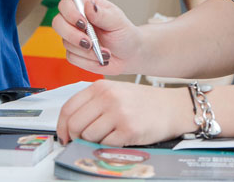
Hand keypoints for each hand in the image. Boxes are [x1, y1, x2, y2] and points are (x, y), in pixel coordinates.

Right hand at [52, 0, 141, 75]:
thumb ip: (102, 14)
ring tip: (104, 51)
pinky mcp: (74, 53)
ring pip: (66, 43)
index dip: (70, 13)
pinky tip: (100, 58)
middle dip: (73, 35)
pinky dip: (88, 60)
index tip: (83, 23)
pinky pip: (72, 57)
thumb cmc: (124, 33)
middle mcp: (76, 20)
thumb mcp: (117, 21)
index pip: (66, 3)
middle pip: (58, 23)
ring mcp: (73, 37)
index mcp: (85, 6)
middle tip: (89, 42)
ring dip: (87, 51)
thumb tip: (89, 5)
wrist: (129, 55)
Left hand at [57, 81, 190, 145]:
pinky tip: (118, 139)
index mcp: (101, 87)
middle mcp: (108, 98)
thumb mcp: (115, 92)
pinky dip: (108, 147)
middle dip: (75, 137)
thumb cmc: (144, 102)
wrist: (172, 107)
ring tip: (108, 137)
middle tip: (82, 141)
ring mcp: (118, 113)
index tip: (63, 135)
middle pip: (75, 124)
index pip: (68, 108)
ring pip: (88, 136)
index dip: (61, 126)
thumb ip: (93, 104)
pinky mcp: (128, 130)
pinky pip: (105, 145)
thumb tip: (71, 125)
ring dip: (94, 142)